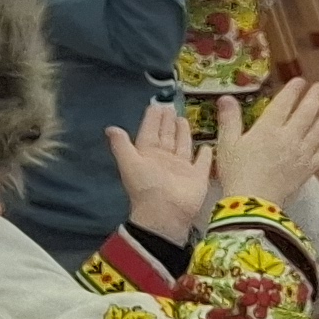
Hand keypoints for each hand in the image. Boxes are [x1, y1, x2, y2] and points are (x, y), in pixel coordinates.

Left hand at [105, 100, 210, 238]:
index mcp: (147, 155)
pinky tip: (207, 145)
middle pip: (166, 136)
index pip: (149, 132)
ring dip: (183, 132)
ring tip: (184, 118)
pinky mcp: (198, 176)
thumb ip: (122, 145)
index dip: (152, 119)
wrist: (166, 213)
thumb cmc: (147, 187)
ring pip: (183, 145)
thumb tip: (110, 128)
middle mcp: (164, 159)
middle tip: (171, 107)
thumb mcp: (129, 163)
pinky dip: (205, 154)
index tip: (156, 105)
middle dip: (167, 122)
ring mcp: (182, 167)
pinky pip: (202, 162)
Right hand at [216, 74, 318, 205]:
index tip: (300, 81)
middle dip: (315, 97)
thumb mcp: (227, 143)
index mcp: (268, 129)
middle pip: (306, 113)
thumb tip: (227, 97)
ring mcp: (301, 153)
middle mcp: (289, 137)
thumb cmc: (236, 172)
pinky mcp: (308, 168)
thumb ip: (229, 119)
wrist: (252, 201)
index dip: (292, 91)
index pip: (283, 104)